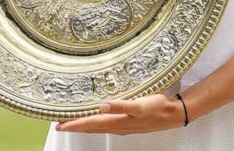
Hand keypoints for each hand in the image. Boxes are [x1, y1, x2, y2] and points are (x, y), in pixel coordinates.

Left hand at [55, 94, 184, 134]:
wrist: (173, 114)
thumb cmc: (157, 108)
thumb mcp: (140, 105)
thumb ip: (121, 105)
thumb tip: (101, 106)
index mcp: (118, 121)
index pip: (91, 124)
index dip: (75, 124)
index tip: (60, 125)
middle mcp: (118, 126)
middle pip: (91, 128)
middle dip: (75, 126)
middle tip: (60, 125)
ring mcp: (123, 126)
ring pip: (98, 128)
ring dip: (85, 126)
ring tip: (73, 123)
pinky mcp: (128, 124)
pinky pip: (106, 126)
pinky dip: (97, 124)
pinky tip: (98, 120)